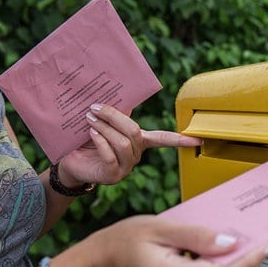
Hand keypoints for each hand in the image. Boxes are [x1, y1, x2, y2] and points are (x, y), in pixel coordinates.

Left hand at [59, 104, 200, 185]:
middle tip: (95, 106)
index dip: (179, 140)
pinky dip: (100, 141)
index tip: (198, 140)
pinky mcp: (113, 176)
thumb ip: (116, 111)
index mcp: (139, 142)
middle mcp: (135, 155)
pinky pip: (111, 155)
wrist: (69, 162)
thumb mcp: (102, 123)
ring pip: (123, 143)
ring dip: (104, 127)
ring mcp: (126, 168)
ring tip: (88, 118)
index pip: (163, 140)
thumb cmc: (86, 141)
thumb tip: (124, 91)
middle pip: (135, 132)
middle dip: (114, 116)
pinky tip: (91, 134)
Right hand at [89, 215, 267, 266]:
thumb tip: (230, 243)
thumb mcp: (160, 226)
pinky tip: (198, 250)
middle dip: (236, 254)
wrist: (106, 260)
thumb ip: (196, 236)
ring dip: (220, 257)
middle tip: (247, 230)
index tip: (267, 246)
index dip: (246, 262)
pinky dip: (209, 264)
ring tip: (208, 236)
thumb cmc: (128, 239)